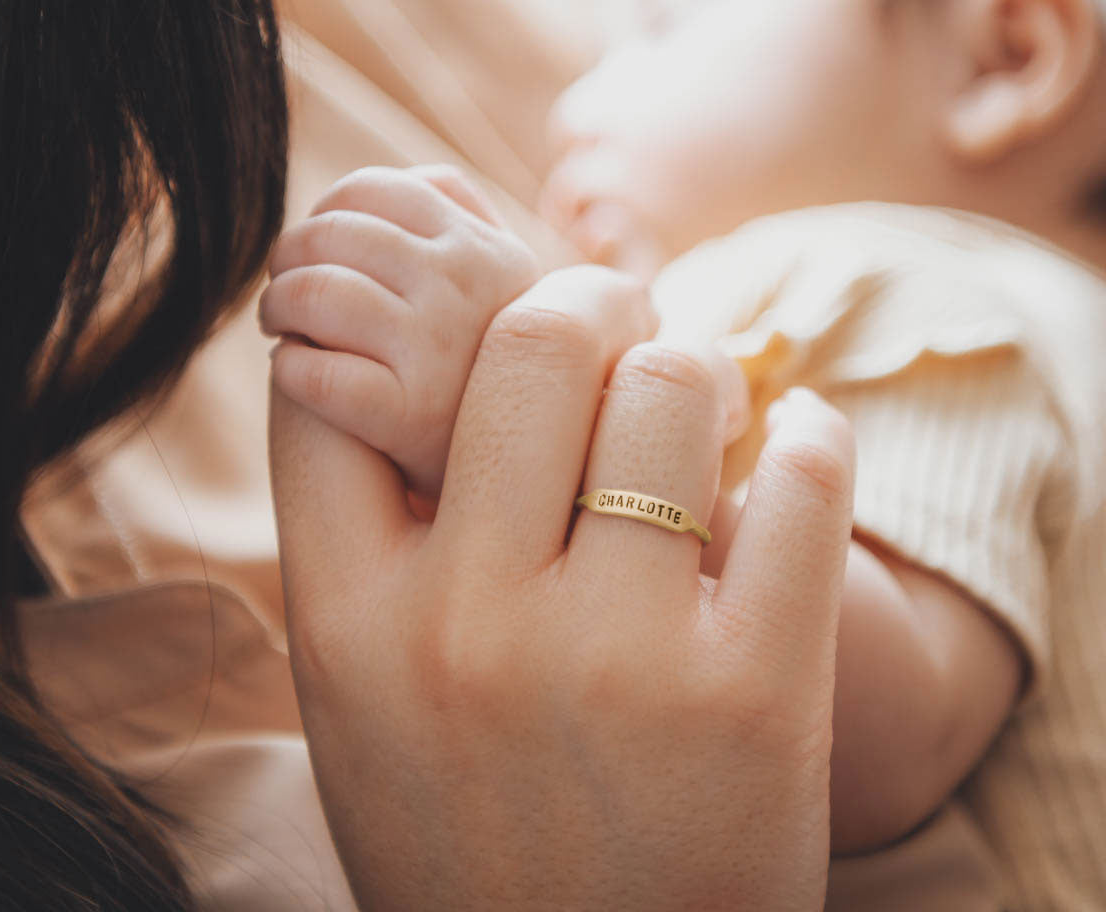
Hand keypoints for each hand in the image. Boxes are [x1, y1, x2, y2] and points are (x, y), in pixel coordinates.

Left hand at [261, 164, 539, 496]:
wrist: (545, 477)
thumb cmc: (499, 373)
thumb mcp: (509, 285)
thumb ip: (464, 221)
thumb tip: (396, 184)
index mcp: (484, 247)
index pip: (370, 188)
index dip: (324, 214)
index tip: (317, 254)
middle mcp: (465, 286)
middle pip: (330, 235)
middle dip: (288, 261)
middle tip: (286, 298)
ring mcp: (437, 348)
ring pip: (313, 293)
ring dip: (278, 310)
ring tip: (283, 330)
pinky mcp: (406, 415)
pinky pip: (312, 371)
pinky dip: (289, 369)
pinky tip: (298, 376)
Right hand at [270, 266, 854, 910]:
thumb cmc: (468, 837)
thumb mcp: (363, 708)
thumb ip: (366, 552)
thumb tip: (380, 374)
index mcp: (351, 627)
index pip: (325, 395)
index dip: (373, 324)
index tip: (450, 319)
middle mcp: (467, 627)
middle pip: (532, 344)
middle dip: (582, 302)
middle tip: (612, 317)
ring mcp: (614, 660)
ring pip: (670, 385)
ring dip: (695, 367)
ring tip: (702, 400)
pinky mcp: (755, 699)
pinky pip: (803, 482)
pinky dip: (813, 436)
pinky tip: (798, 441)